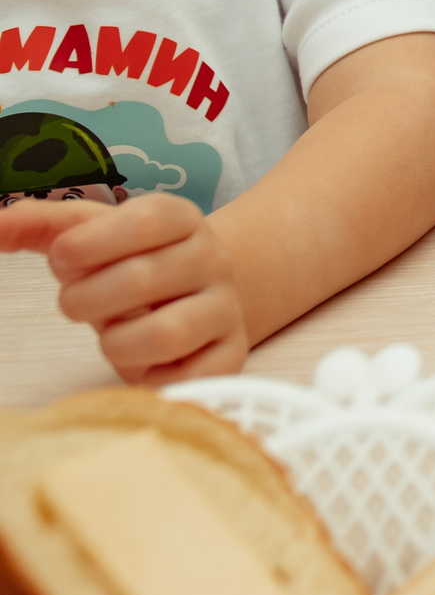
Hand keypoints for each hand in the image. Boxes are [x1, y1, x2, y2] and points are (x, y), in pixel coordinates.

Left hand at [0, 195, 248, 383]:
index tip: (61, 257)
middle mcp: (213, 259)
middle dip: (86, 299)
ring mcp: (227, 308)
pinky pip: (190, 376)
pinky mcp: (231, 355)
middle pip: (144, 277)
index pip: (147, 218)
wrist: (199, 299)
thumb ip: (43, 226)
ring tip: (113, 335)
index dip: (92, 242)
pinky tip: (147, 361)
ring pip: (166, 332)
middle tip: (77, 304)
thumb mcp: (93, 238)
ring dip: (117, 341)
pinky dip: (153, 376)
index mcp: (183, 220)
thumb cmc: (134, 266)